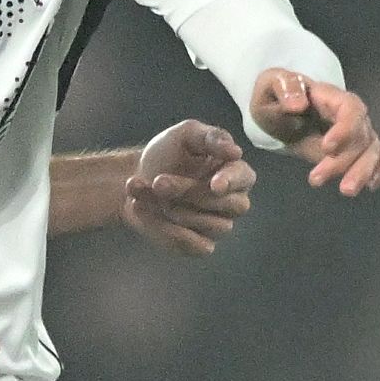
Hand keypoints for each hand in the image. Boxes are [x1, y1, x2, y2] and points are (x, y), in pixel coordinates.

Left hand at [121, 119, 255, 254]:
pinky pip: (195, 246)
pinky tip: (142, 208)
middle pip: (226, 204)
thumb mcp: (185, 135)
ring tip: (142, 190)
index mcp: (234, 172)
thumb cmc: (167, 153)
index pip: (244, 177)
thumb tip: (235, 151)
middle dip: (189, 192)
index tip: (214, 184)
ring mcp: (216, 225)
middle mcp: (231, 201)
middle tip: (158, 181)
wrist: (135, 177)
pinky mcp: (198, 244)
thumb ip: (210, 137)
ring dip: (173, 209)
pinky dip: (165, 230)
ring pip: (209, 225)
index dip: (231, 181)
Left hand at [251, 69, 379, 196]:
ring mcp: (356, 132)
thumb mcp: (270, 86)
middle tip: (317, 180)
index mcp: (332, 96)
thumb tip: (297, 104)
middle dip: (344, 160)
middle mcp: (350, 114)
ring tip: (345, 190)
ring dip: (363, 172)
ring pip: (372, 150)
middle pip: (361, 135)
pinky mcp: (356, 149)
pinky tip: (371, 186)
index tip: (326, 148)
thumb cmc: (276, 96)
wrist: (278, 110)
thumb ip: (284, 89)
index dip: (345, 129)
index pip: (351, 109)